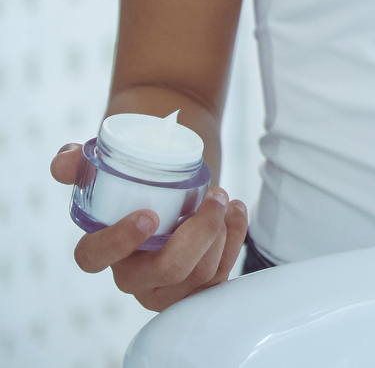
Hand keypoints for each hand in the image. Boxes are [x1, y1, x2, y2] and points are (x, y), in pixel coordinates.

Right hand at [53, 143, 248, 310]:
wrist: (171, 185)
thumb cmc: (134, 183)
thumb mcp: (105, 170)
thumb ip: (76, 163)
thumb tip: (64, 160)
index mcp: (102, 249)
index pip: (94, 258)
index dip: (118, 242)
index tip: (148, 216)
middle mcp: (134, 275)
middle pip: (167, 271)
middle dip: (198, 234)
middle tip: (214, 197)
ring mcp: (168, 288)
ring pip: (201, 274)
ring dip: (220, 232)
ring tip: (223, 200)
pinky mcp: (198, 287)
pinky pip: (222, 274)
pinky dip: (236, 237)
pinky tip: (235, 210)